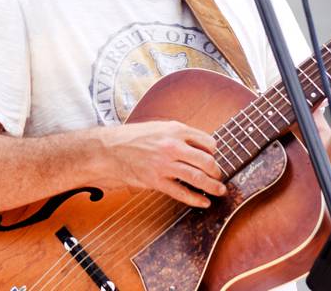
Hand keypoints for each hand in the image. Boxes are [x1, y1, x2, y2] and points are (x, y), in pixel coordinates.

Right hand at [100, 121, 226, 207]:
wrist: (110, 149)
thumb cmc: (136, 137)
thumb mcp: (161, 127)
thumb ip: (181, 135)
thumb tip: (202, 147)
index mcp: (176, 130)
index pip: (208, 142)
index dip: (215, 152)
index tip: (215, 158)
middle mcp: (173, 146)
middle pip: (206, 161)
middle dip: (217, 171)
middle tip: (220, 177)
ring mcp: (164, 164)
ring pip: (196, 177)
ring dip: (212, 186)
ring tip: (220, 190)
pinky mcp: (156, 181)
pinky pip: (181, 192)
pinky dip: (195, 199)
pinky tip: (204, 202)